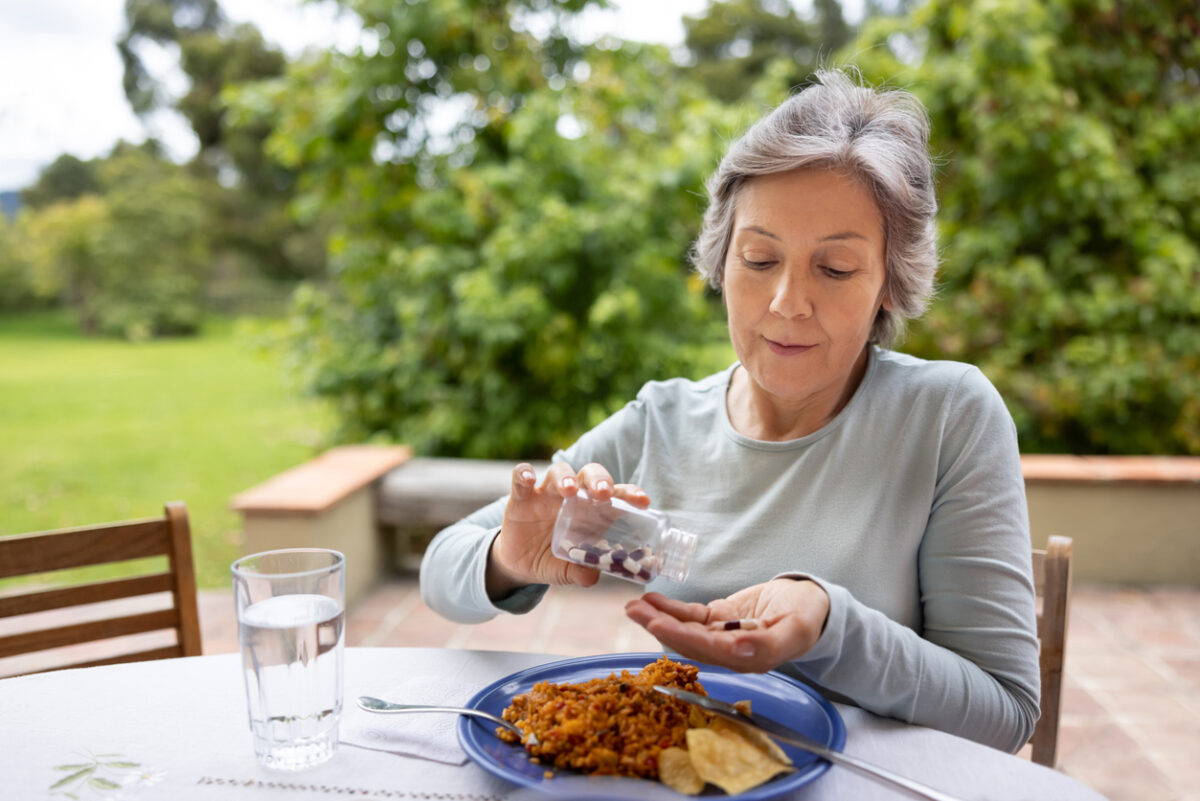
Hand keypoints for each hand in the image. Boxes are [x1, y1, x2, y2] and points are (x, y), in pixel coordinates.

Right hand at [485, 461, 650, 598]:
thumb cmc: (554, 561)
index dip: (630, 494)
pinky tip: (528, 479)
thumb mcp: (569, 570)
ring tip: (569, 491)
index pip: (616, 494)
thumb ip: (581, 573)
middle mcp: (573, 496)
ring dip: (566, 477)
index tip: (643, 501)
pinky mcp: (522, 497)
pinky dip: (524, 474)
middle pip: (590, 474)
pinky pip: (521, 478)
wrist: (521, 565)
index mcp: (593, 510)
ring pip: (559, 471)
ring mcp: (547, 493)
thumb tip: (593, 576)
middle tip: (603, 494)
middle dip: (600, 479)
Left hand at [624, 579, 829, 672]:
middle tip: (634, 611)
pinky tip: (652, 599)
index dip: (683, 638)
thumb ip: (769, 643)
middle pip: (689, 642)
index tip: (658, 624)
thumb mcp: (797, 629)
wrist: (812, 603)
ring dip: (659, 617)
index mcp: (749, 659)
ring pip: (685, 629)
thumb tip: (738, 650)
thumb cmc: (809, 616)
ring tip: (634, 605)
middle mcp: (730, 653)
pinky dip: (671, 607)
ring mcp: (722, 636)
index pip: (709, 650)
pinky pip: (691, 616)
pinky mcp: (718, 620)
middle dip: (660, 626)